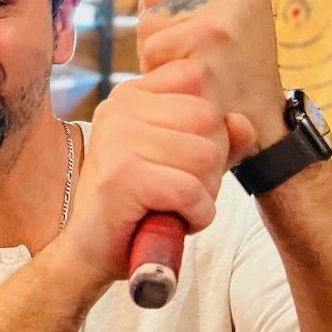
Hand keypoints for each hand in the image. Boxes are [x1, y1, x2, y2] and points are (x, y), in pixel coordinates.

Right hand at [61, 59, 253, 282]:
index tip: (181, 157)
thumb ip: (218, 139)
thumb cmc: (138, 206)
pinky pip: (190, 190)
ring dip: (204, 194)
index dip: (209, 123)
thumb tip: (241, 122)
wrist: (90, 253)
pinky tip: (175, 222)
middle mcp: (119, 109)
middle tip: (181, 191)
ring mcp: (117, 139)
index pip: (196, 78)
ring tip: (174, 207)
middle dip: (211, 165)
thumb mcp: (183, 164)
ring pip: (204, 156)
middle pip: (208, 119)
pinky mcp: (122, 175)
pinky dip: (196, 216)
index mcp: (130, 96)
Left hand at [136, 0, 286, 150]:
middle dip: (161, 28)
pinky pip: (151, 50)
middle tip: (196, 54)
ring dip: (159, 52)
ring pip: (148, 21)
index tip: (205, 24)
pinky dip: (160, 73)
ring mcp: (226, 10)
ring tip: (193, 68)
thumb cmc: (229, 70)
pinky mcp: (208, 42)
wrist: (257, 126)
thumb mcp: (226, 9)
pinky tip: (191, 83)